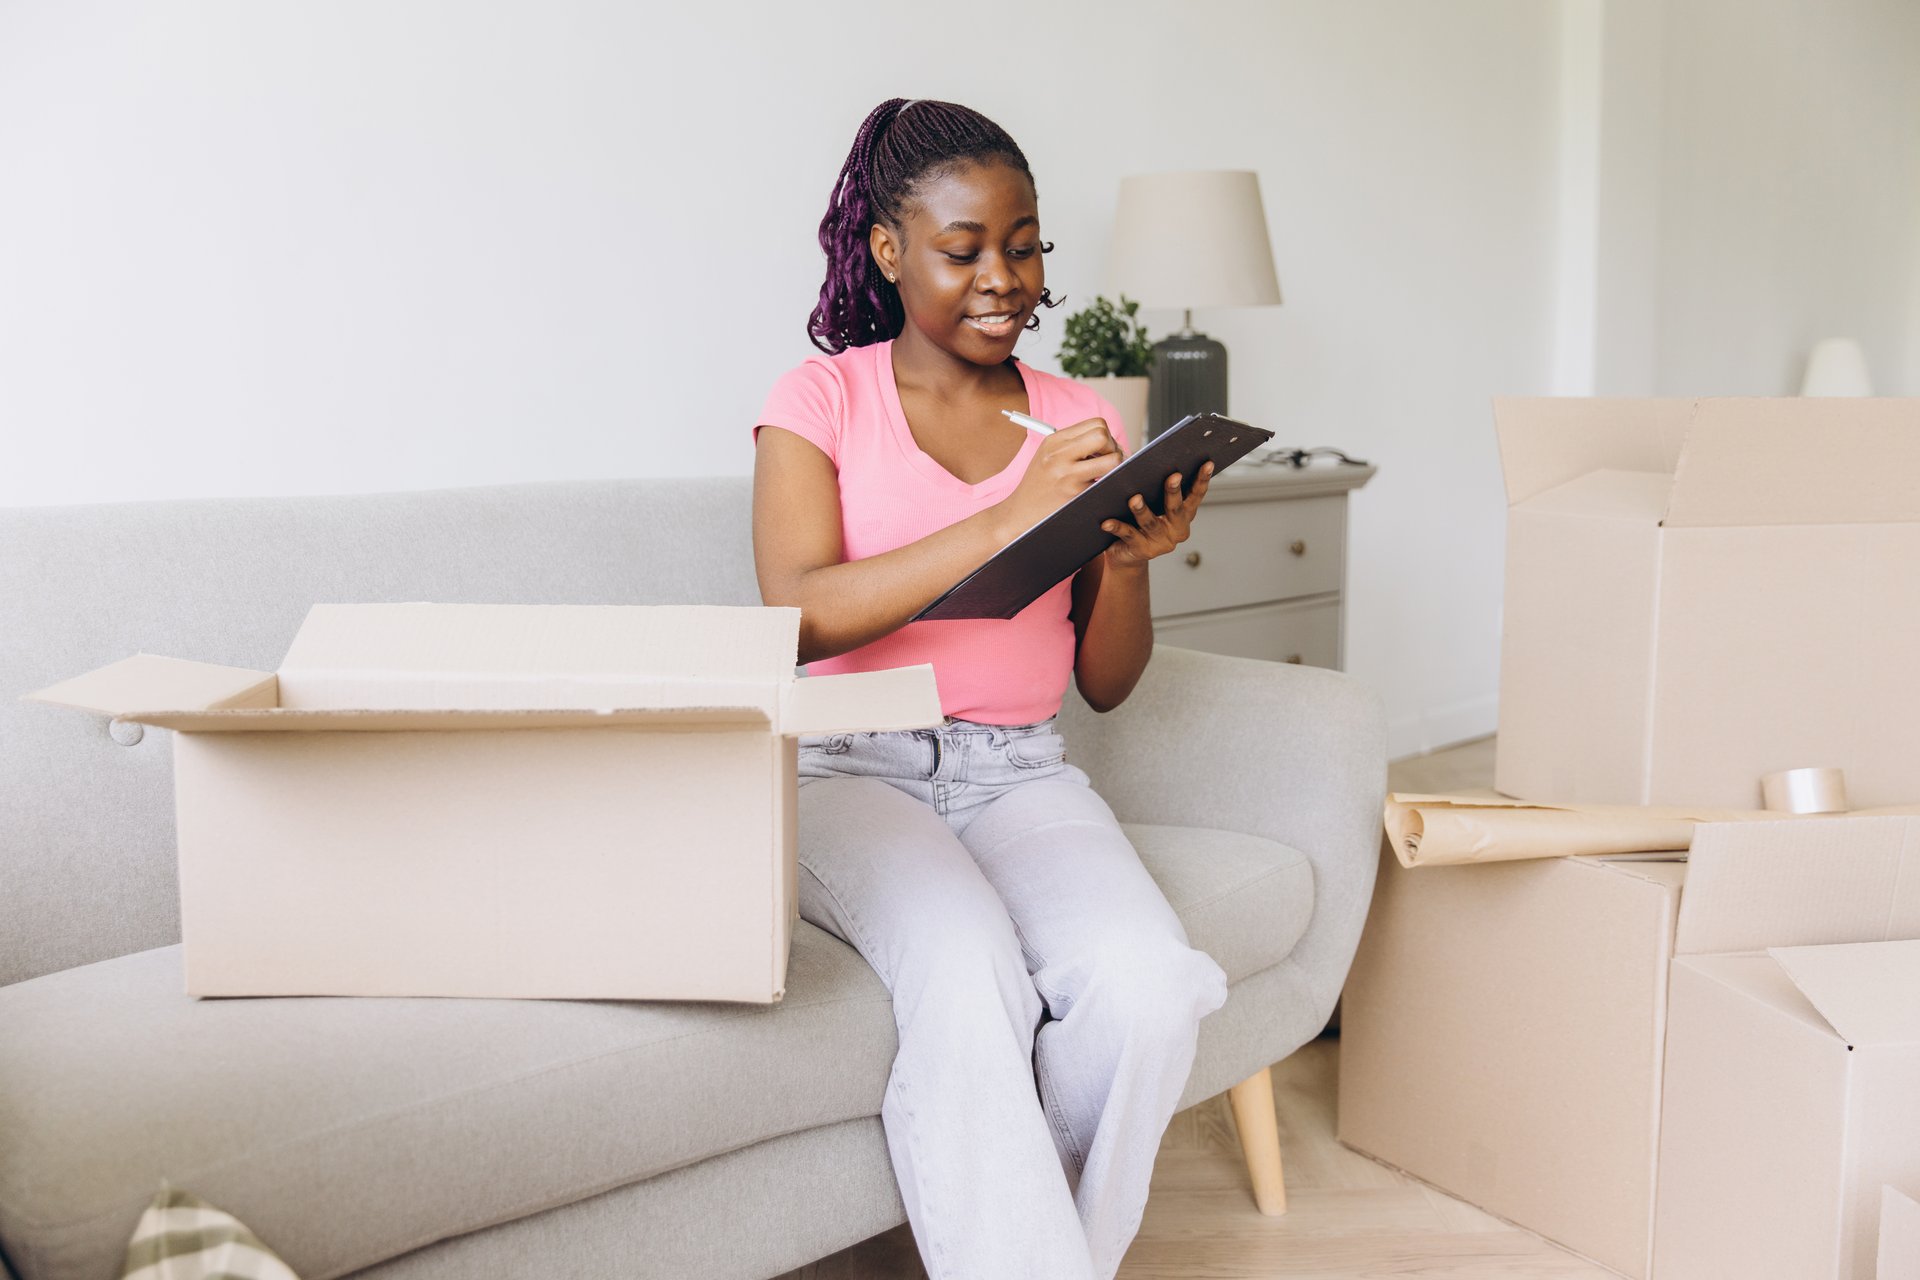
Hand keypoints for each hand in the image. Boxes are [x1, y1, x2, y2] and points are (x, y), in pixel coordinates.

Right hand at [993, 417, 1122, 540]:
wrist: (1018, 513)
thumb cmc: (1037, 486)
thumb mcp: (1048, 456)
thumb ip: (1073, 445)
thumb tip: (1108, 441)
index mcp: (1054, 440)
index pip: (1096, 424)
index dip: (1107, 436)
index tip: (1104, 450)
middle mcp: (1059, 454)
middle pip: (1103, 435)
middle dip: (1114, 448)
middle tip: (1109, 462)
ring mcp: (1067, 474)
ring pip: (1112, 459)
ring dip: (1116, 467)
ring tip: (1106, 476)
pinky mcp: (1075, 493)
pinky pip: (1106, 483)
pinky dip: (1107, 485)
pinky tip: (1097, 490)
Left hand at [1099, 463, 1213, 568]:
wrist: (1126, 554)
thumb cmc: (1140, 520)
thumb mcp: (1154, 505)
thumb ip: (1157, 488)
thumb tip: (1153, 461)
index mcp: (1184, 516)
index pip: (1195, 496)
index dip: (1202, 480)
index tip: (1207, 463)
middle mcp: (1176, 530)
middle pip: (1176, 509)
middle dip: (1174, 492)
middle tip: (1173, 476)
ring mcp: (1160, 542)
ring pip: (1150, 522)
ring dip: (1142, 510)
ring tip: (1135, 498)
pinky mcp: (1141, 550)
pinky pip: (1128, 535)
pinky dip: (1117, 527)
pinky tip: (1107, 522)